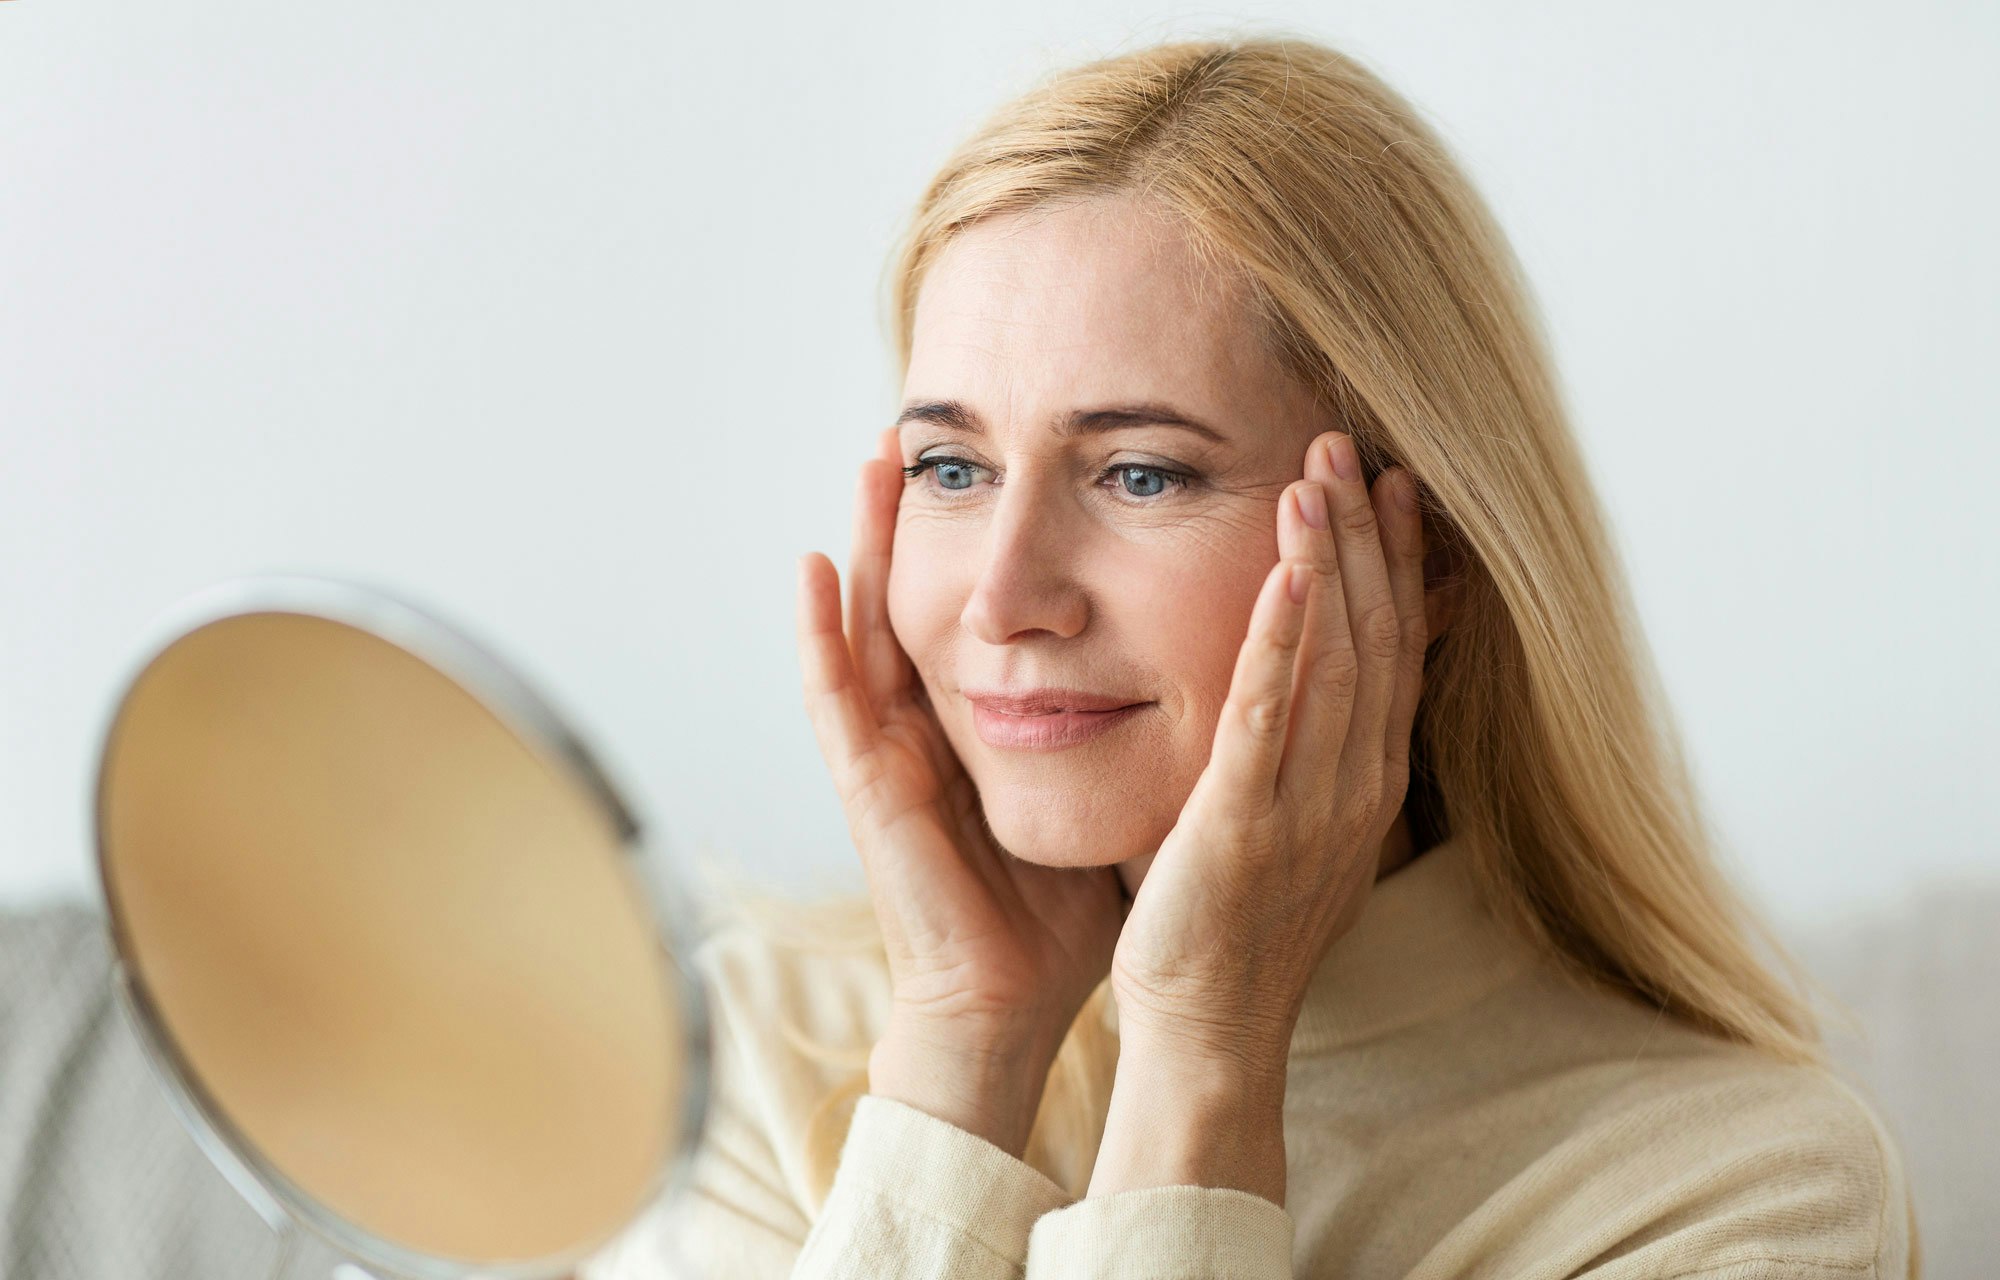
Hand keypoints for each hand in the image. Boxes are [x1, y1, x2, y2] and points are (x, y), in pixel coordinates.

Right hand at [795, 426, 1127, 1155]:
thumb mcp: (1108, 795)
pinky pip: (834, 697)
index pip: (978, 613)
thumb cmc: (1060, 910)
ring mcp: (891, 753)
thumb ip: (1141, 737)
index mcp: (983, 728)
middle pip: (917, 595)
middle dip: (919, 515)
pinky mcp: (870, 787)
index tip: (1010, 462)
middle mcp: (930, 727)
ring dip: (866, 540)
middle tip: (925, 428)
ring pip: (869, 623)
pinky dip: (819, 631)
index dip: (986, 540)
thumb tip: (1219, 674)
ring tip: (873, 460)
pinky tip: (813, 565)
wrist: (1014, 1002)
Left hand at [1107, 429, 1428, 1070]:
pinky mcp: (1242, 825)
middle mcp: (1354, 786)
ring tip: (1319, 476)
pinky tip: (1285, 575)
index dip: (1397, 562)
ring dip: (1330, 563)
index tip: (1391, 483)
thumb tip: (1319, 680)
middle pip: (1376, 636)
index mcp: (1366, 781)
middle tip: (1351, 445)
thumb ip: (1311, 749)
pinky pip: (1268, 719)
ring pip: (1334, 661)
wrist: (1209, 1028)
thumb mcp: (1295, 823)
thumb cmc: (1236, 925)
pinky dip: (1280, 643)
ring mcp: (1306, 807)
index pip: (1394, 648)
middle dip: (1367, 537)